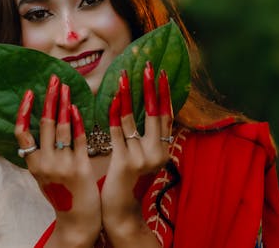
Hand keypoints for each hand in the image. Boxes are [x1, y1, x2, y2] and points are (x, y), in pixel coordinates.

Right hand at [14, 74, 100, 246]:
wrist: (78, 220)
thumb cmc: (63, 193)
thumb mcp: (44, 173)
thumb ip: (41, 151)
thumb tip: (40, 122)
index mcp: (33, 164)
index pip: (21, 133)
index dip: (24, 111)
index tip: (30, 92)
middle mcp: (45, 164)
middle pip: (44, 124)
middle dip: (49, 98)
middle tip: (54, 79)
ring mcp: (63, 166)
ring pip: (61, 128)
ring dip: (64, 104)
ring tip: (66, 87)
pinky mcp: (81, 168)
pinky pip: (79, 139)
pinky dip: (77, 122)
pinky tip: (78, 107)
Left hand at [100, 62, 173, 243]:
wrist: (121, 210)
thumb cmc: (129, 181)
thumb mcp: (144, 158)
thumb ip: (147, 138)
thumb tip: (148, 109)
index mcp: (164, 150)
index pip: (166, 116)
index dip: (165, 94)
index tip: (162, 74)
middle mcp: (157, 153)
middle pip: (155, 114)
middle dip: (150, 88)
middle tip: (148, 66)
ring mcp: (141, 158)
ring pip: (133, 120)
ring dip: (128, 95)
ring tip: (122, 75)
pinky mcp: (124, 162)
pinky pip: (118, 132)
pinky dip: (115, 114)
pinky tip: (112, 98)